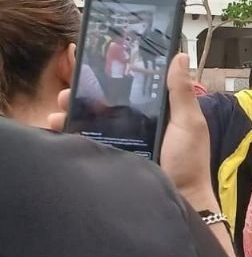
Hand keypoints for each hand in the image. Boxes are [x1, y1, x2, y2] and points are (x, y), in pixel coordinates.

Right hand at [50, 54, 217, 210]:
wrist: (181, 200)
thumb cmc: (189, 161)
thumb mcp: (189, 122)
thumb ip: (181, 92)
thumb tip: (179, 56)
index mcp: (156, 111)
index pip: (129, 88)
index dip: (109, 77)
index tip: (90, 65)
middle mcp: (138, 124)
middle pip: (105, 104)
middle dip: (83, 96)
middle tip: (66, 93)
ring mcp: (125, 143)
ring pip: (94, 123)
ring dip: (72, 114)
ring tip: (57, 111)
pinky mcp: (116, 159)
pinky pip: (92, 145)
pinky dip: (74, 136)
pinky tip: (58, 130)